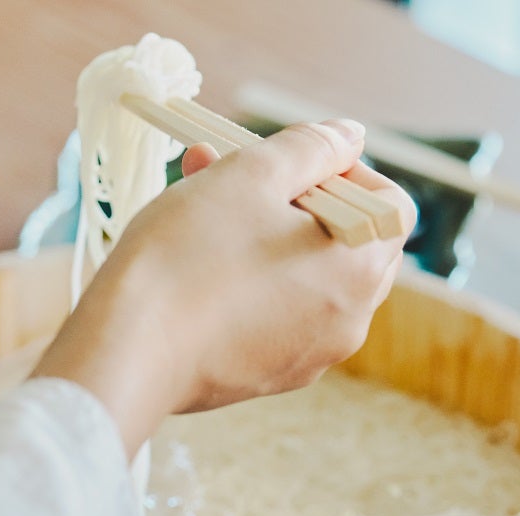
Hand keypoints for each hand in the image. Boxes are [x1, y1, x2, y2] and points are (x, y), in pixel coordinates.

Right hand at [37, 119, 415, 452]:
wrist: (128, 353)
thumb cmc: (189, 258)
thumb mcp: (250, 176)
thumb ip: (310, 148)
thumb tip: (349, 136)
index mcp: (361, 272)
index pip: (391, 207)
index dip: (348, 171)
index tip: (293, 161)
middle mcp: (350, 322)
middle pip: (350, 243)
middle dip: (301, 199)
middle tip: (243, 176)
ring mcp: (311, 356)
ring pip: (307, 276)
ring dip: (268, 233)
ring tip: (204, 202)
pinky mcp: (270, 375)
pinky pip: (278, 314)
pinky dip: (252, 281)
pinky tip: (199, 260)